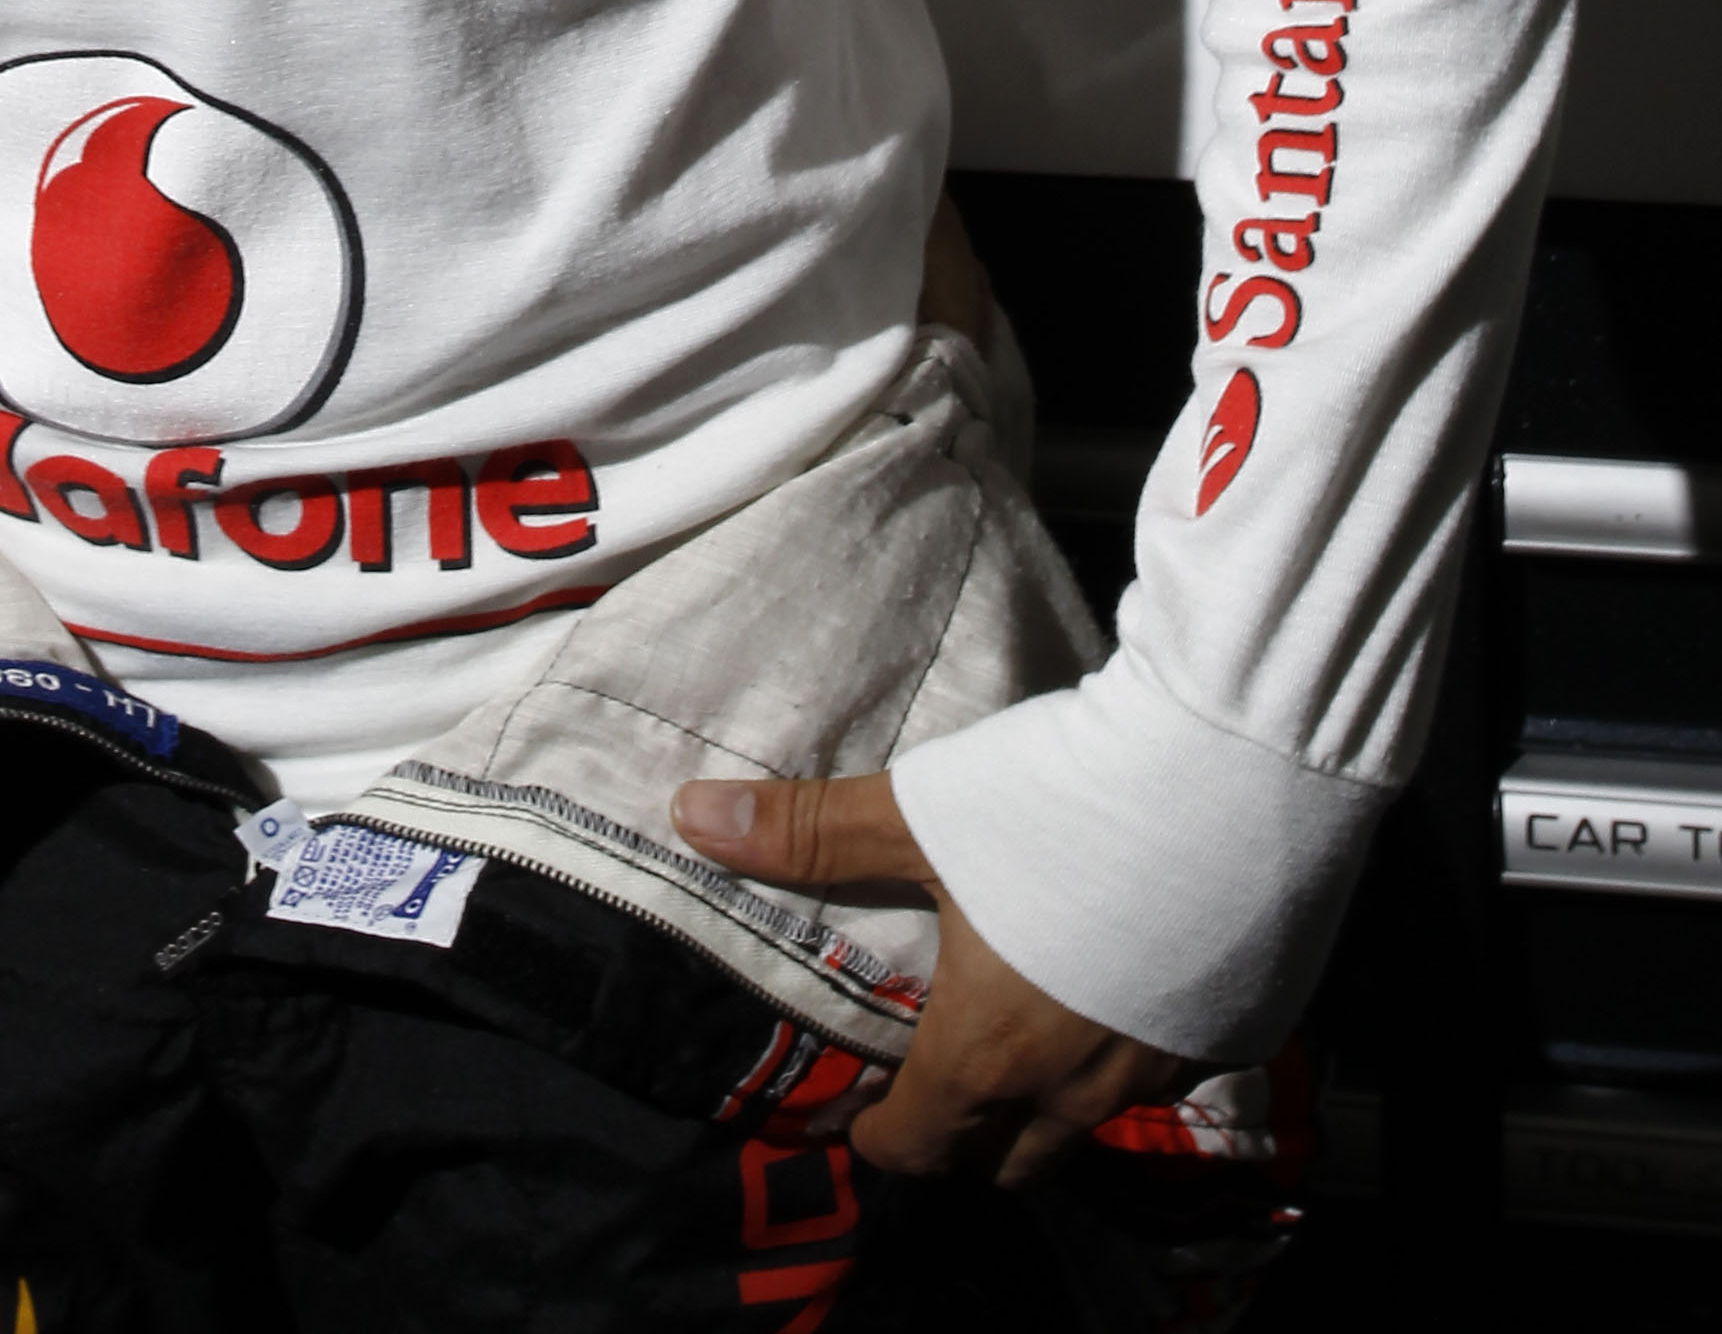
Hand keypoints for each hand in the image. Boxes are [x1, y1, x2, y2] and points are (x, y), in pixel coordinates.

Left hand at [669, 770, 1187, 1180]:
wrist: (1230, 770)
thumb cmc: (1056, 798)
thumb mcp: (919, 811)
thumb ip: (807, 831)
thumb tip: (688, 819)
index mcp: (994, 1051)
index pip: (922, 1145)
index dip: (882, 1137)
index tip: (863, 1116)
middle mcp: (1084, 1086)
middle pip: (1012, 1157)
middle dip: (965, 1138)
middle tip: (935, 1085)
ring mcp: (1169, 1065)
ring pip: (1096, 1119)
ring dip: (1053, 1097)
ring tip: (1030, 1034)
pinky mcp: (1239, 1029)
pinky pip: (1173, 1068)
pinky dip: (1136, 1049)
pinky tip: (1127, 985)